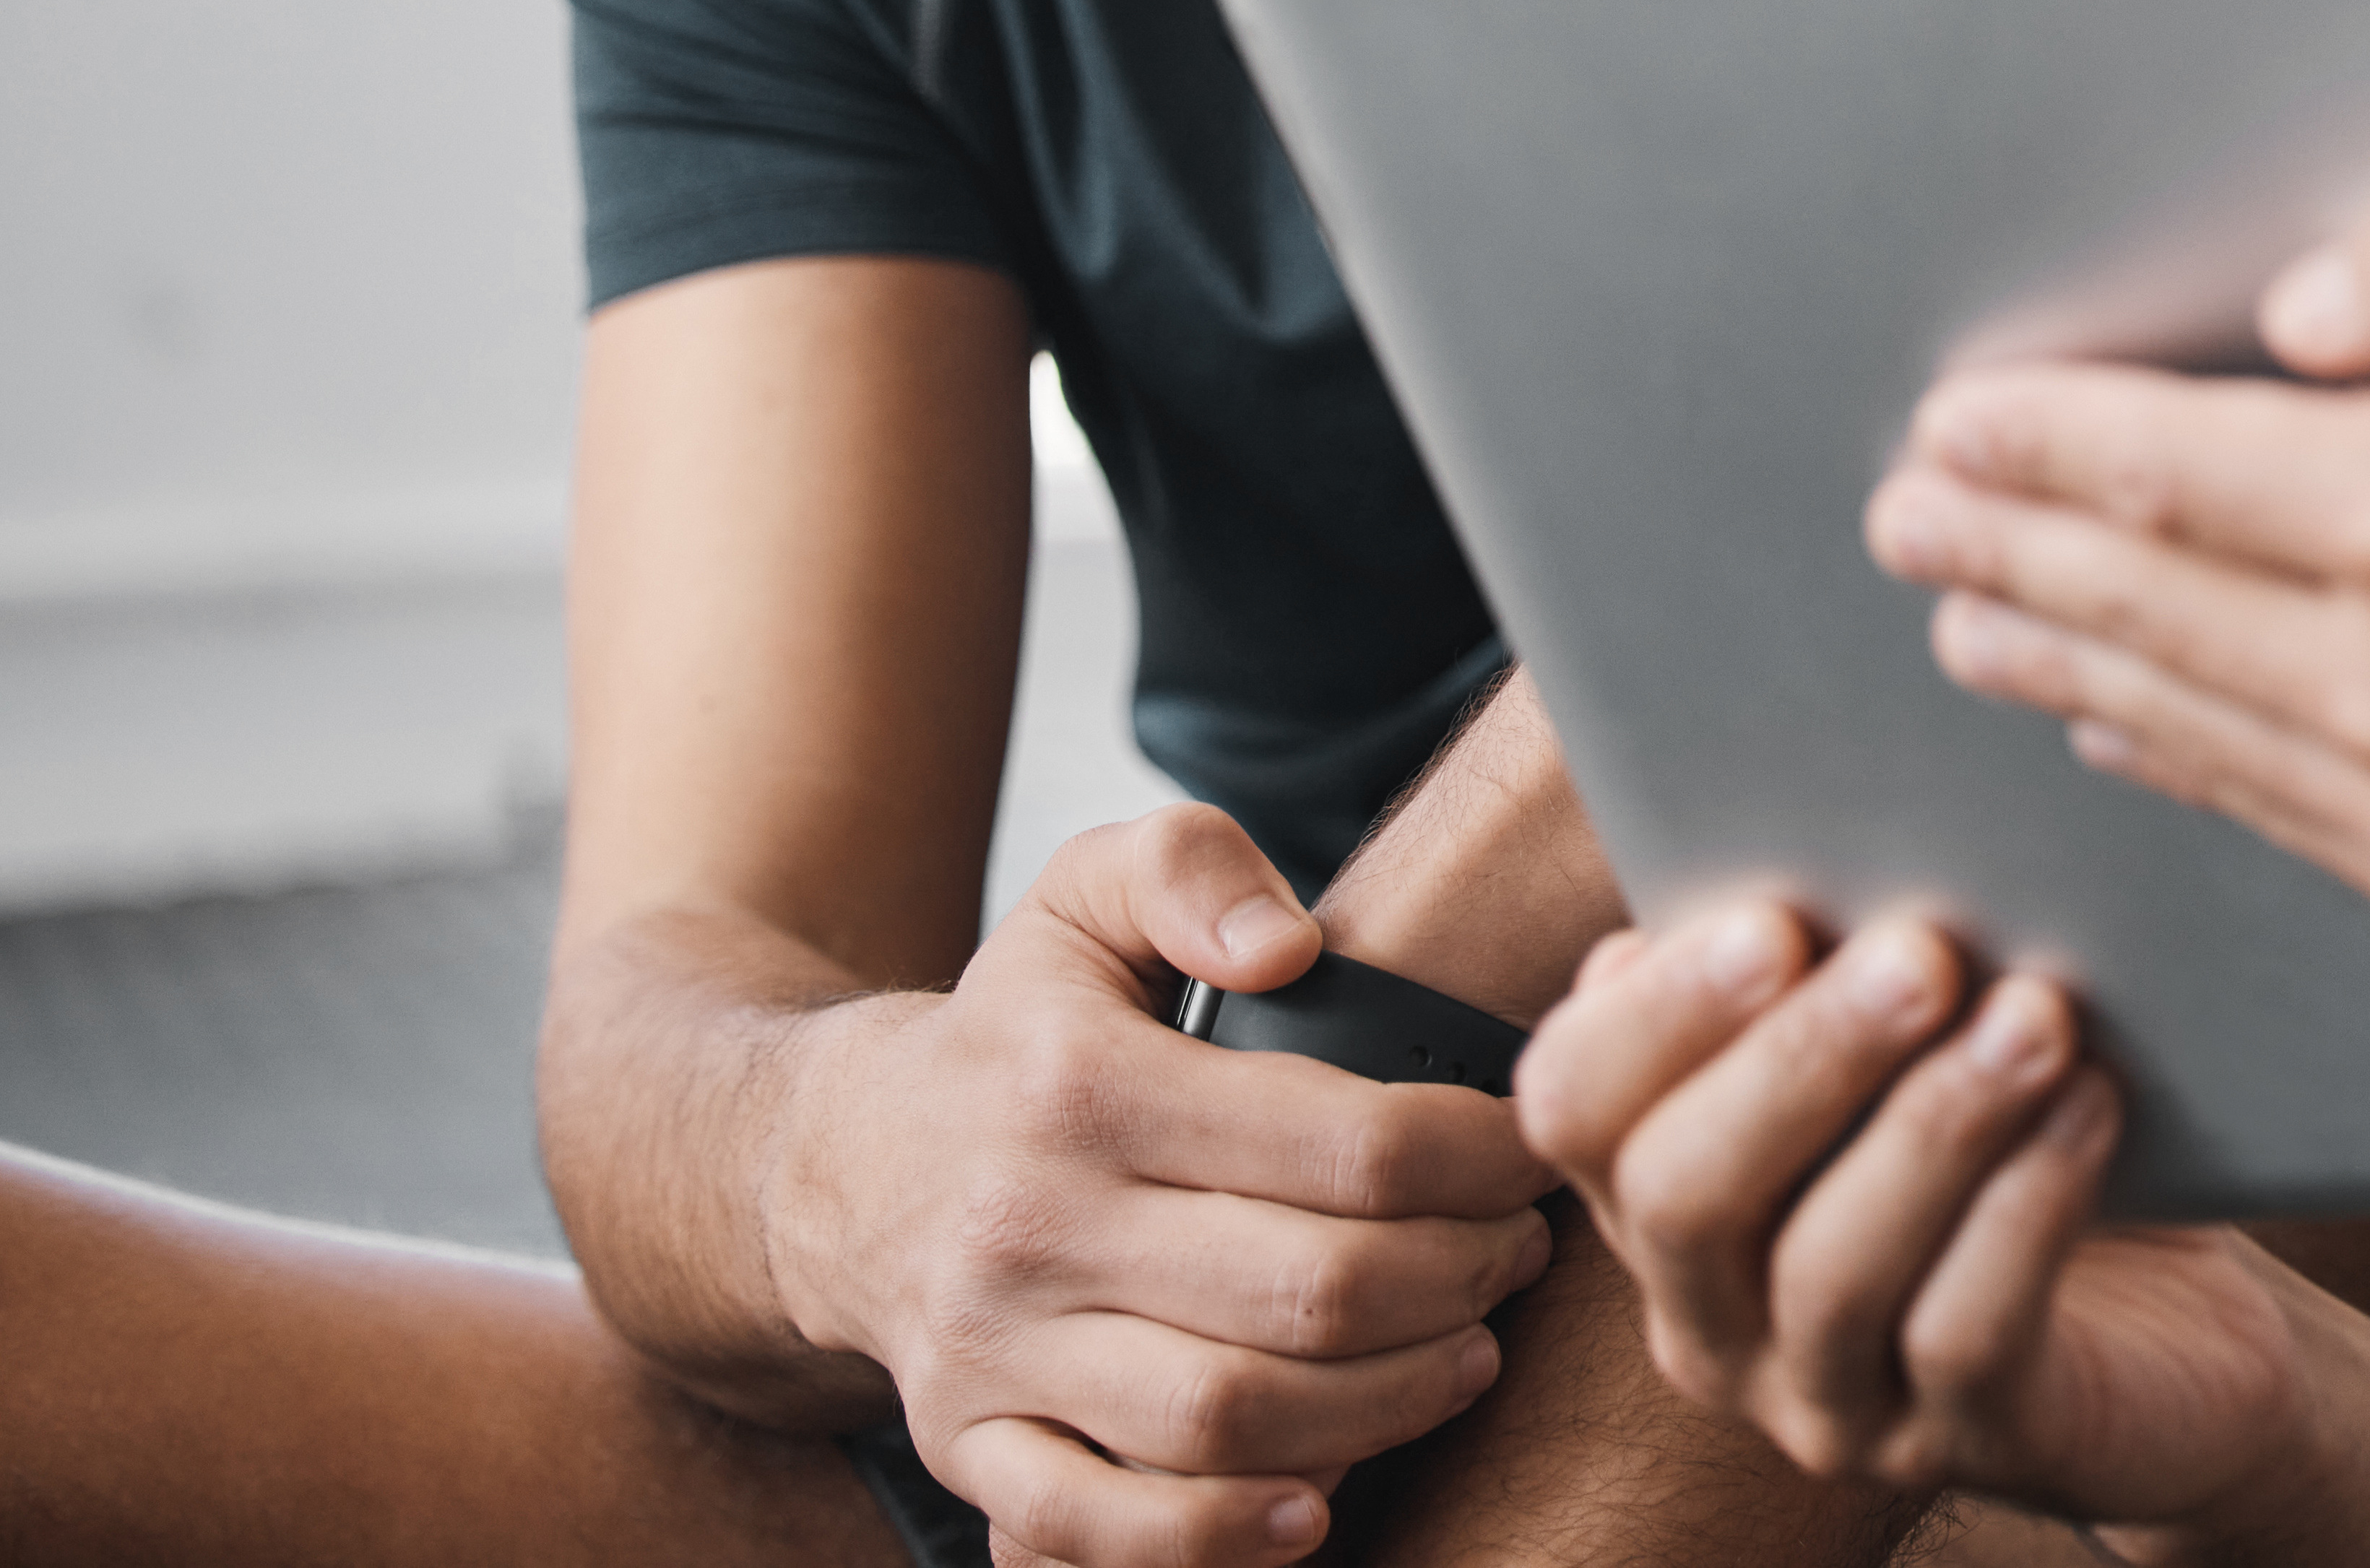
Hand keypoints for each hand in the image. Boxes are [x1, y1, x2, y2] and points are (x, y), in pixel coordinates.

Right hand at [766, 808, 1561, 1567]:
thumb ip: (1192, 868)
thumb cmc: (1017, 1031)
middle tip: (1516, 1256)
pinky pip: (1098, 1529)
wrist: (839, 1165)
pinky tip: (1322, 1504)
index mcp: (1083, 1085)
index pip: (1345, 1145)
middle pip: (1309, 1293)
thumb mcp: (1087, 892)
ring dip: (1386, 1405)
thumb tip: (1291, 944)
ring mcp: (995, 1356)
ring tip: (1466, 1354)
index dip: (1478, 1159)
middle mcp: (1032, 1227)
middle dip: (1458, 1280)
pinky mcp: (970, 1450)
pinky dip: (1218, 1536)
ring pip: (1230, 1420)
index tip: (1530, 1154)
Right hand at [1516, 897, 2309, 1516]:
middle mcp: (1714, 1315)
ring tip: (2036, 1013)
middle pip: (1685, 1191)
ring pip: (1830, 1270)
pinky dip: (2025, 1210)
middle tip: (1918, 949)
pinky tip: (2090, 1108)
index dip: (1652, 1016)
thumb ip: (1828, 955)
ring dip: (1931, 1125)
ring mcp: (1828, 1401)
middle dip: (1797, 1059)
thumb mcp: (1910, 1043)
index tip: (1769, 912)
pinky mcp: (1968, 1447)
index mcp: (1662, 1192)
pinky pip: (1966, 1336)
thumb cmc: (2013, 1142)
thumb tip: (1791, 812)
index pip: (1573, 1108)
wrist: (2179, 1334)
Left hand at [1868, 156, 2369, 975]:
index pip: (2161, 472)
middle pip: (2146, 614)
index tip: (1944, 420)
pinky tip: (2138, 726)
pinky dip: (2193, 769)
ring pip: (2199, 738)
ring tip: (1979, 618)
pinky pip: (2297, 836)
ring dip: (2070, 669)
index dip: (2035, 441)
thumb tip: (2286, 308)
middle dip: (2010, 553)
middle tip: (1912, 513)